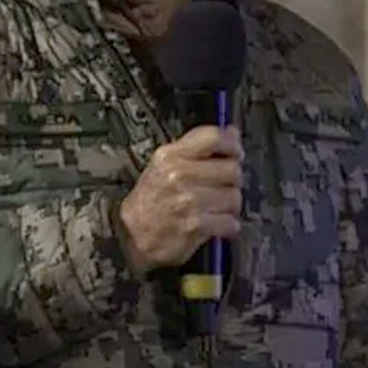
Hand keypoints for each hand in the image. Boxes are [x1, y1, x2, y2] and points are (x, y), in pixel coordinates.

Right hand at [117, 125, 243, 273]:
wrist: (131, 235)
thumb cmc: (150, 200)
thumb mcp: (164, 165)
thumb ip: (196, 148)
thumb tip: (231, 133)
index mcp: (170, 156)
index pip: (213, 138)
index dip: (232, 144)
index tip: (235, 151)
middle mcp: (179, 175)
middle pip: (231, 168)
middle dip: (232, 180)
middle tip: (222, 186)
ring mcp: (189, 201)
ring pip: (234, 196)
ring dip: (230, 205)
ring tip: (216, 207)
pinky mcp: (197, 225)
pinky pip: (231, 222)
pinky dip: (228, 225)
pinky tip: (216, 223)